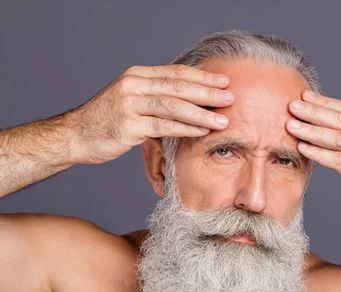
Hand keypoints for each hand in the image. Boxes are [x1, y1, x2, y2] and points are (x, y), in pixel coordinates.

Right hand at [65, 64, 234, 163]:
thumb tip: (191, 99)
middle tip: (231, 98)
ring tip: (222, 120)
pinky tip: (201, 131)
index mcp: (137, 75)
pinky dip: (185, 128)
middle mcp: (133, 85)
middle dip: (208, 93)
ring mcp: (129, 104)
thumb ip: (156, 96)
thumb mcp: (131, 100)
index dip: (202, 77)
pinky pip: (163, 126)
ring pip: (174, 106)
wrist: (75, 136)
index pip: (176, 73)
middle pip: (178, 87)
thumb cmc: (108, 120)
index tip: (224, 81)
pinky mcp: (128, 126)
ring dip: (202, 113)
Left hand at [286, 90, 340, 227]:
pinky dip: (320, 154)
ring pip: (340, 139)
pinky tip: (304, 148)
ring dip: (313, 131)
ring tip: (291, 125)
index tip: (305, 96)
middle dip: (315, 112)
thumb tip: (330, 126)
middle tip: (292, 105)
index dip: (326, 102)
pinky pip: (340, 162)